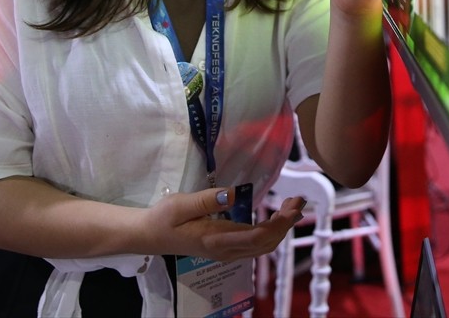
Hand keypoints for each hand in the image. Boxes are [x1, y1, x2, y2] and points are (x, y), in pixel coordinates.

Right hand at [147, 187, 305, 262]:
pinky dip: (271, 231)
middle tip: (299, 200)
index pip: (256, 237)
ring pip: (263, 246)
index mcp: (216, 240)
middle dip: (285, 224)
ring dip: (280, 228)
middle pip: (265, 243)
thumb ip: (206, 200)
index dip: (278, 224)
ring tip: (291, 206)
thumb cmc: (164, 218)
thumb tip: (233, 195)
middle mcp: (226, 250)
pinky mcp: (225, 248)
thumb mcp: (180, 204)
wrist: (149, 235)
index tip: (292, 206)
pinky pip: (255, 244)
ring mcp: (226, 252)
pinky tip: (275, 217)